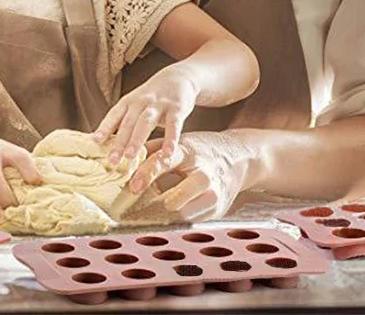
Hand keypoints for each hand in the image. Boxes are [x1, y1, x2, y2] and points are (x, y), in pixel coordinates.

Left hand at [93, 67, 197, 164]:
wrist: (179, 76)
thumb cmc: (152, 98)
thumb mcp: (135, 104)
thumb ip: (122, 121)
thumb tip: (100, 142)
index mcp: (128, 102)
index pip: (114, 115)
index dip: (104, 128)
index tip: (94, 142)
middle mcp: (141, 102)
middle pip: (128, 122)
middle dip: (119, 141)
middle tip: (112, 160)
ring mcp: (159, 105)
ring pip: (146, 122)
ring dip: (137, 139)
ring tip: (130, 157)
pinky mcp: (177, 108)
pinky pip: (173, 125)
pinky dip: (170, 139)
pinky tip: (167, 153)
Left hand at [129, 132, 250, 220]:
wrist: (238, 157)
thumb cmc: (201, 150)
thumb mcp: (180, 142)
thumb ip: (154, 150)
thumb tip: (126, 158)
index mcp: (189, 152)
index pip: (165, 161)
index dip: (146, 174)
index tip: (132, 187)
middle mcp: (203, 173)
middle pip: (178, 196)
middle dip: (154, 205)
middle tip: (135, 211)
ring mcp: (213, 193)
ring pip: (184, 213)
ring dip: (164, 216)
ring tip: (147, 215)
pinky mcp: (217, 209)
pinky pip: (192, 221)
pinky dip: (176, 221)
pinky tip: (165, 218)